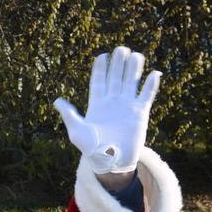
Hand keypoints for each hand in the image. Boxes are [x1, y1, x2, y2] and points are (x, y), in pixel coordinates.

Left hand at [54, 46, 160, 173]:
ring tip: (136, 55)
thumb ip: (69, 115)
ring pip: (131, 82)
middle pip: (115, 77)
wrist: (110, 162)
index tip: (102, 55)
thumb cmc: (90, 149)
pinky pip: (146, 95)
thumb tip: (57, 101)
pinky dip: (151, 85)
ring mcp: (126, 106)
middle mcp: (112, 102)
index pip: (99, 81)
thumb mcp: (77, 131)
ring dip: (134, 69)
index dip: (101, 68)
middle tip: (121, 49)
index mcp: (96, 104)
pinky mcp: (140, 113)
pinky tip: (155, 73)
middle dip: (118, 63)